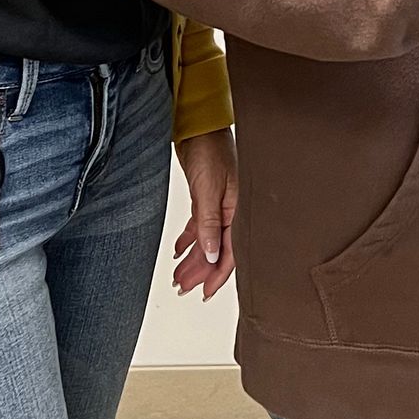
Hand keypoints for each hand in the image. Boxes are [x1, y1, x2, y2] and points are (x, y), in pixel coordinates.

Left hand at [172, 127, 237, 299]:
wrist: (199, 125)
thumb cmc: (211, 149)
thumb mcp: (209, 189)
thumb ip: (210, 222)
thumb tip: (211, 254)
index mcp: (239, 210)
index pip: (231, 252)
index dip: (217, 275)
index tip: (205, 292)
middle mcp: (231, 211)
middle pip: (216, 249)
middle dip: (200, 271)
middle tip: (184, 288)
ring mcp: (218, 205)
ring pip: (206, 240)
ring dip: (193, 259)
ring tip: (179, 276)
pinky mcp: (206, 197)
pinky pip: (199, 225)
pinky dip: (189, 239)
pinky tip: (179, 251)